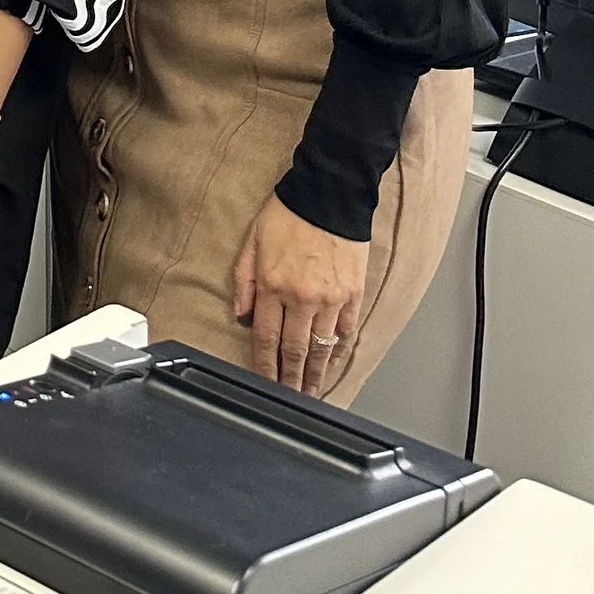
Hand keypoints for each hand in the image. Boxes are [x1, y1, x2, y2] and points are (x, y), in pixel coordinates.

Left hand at [233, 198, 368, 395]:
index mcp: (273, 285)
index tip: (265, 383)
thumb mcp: (252, 242)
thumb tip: (241, 314)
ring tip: (312, 391)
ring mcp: (330, 299)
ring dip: (316, 373)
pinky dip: (337, 350)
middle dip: (291, 379)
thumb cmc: (287, 214)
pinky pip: (344, 331)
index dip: (265, 366)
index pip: (266, 338)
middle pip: (294, 350)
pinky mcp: (352, 294)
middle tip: (291, 398)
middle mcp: (301, 298)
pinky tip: (333, 361)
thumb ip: (244, 280)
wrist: (328, 195)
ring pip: (321, 348)